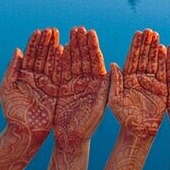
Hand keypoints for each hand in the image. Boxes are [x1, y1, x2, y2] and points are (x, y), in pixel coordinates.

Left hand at [0, 28, 60, 140]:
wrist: (24, 133)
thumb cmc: (12, 114)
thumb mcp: (7, 89)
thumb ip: (12, 70)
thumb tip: (17, 50)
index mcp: (24, 75)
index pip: (31, 55)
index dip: (35, 43)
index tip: (40, 31)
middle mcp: (37, 78)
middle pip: (44, 56)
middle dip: (48, 42)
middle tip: (53, 29)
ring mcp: (48, 84)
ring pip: (53, 63)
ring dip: (57, 49)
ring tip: (62, 36)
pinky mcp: (57, 92)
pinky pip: (61, 75)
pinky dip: (63, 64)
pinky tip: (66, 52)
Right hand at [53, 26, 109, 148]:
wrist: (70, 140)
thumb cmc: (88, 127)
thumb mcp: (99, 107)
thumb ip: (105, 88)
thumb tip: (113, 66)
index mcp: (97, 83)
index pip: (95, 61)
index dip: (92, 46)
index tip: (90, 32)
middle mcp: (85, 81)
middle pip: (82, 57)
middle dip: (79, 43)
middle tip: (77, 28)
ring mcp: (71, 83)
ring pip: (70, 62)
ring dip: (69, 47)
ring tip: (66, 33)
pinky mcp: (59, 88)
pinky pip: (58, 72)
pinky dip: (57, 61)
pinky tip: (56, 48)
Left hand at [109, 29, 167, 137]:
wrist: (139, 132)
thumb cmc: (124, 119)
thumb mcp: (115, 101)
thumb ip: (115, 83)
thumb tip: (113, 64)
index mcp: (127, 79)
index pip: (132, 59)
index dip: (135, 46)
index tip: (139, 33)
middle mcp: (139, 78)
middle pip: (143, 57)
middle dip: (146, 44)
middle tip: (149, 30)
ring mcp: (151, 83)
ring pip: (154, 62)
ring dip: (155, 49)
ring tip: (158, 36)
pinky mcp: (162, 89)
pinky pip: (164, 73)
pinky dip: (166, 62)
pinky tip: (166, 49)